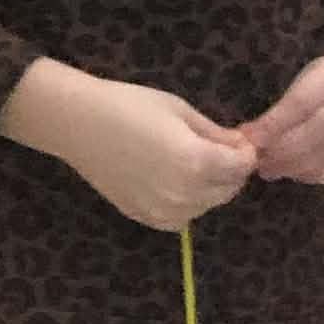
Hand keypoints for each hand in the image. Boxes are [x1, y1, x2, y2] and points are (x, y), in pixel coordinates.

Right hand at [8, 65, 256, 232]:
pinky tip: (172, 181)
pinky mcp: (145, 218)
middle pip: (229, 189)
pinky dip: (186, 203)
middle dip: (231, 171)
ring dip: (210, 188)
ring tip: (191, 162)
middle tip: (218, 150)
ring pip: (207, 205)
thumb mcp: (181, 111)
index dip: (245, 152)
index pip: (243, 166)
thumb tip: (242, 146)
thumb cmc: (129, 106)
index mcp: (197, 162)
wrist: (78, 124)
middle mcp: (184, 194)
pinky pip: (181, 217)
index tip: (237, 140)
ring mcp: (163, 210)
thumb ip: (216, 134)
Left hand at [244, 54, 323, 186]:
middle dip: (286, 151)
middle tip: (264, 164)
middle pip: (320, 130)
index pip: (302, 103)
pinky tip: (304, 174)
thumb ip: (279, 109)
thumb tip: (247, 139)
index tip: (251, 141)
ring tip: (278, 170)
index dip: (273, 126)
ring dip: (301, 167)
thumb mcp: (303, 82)